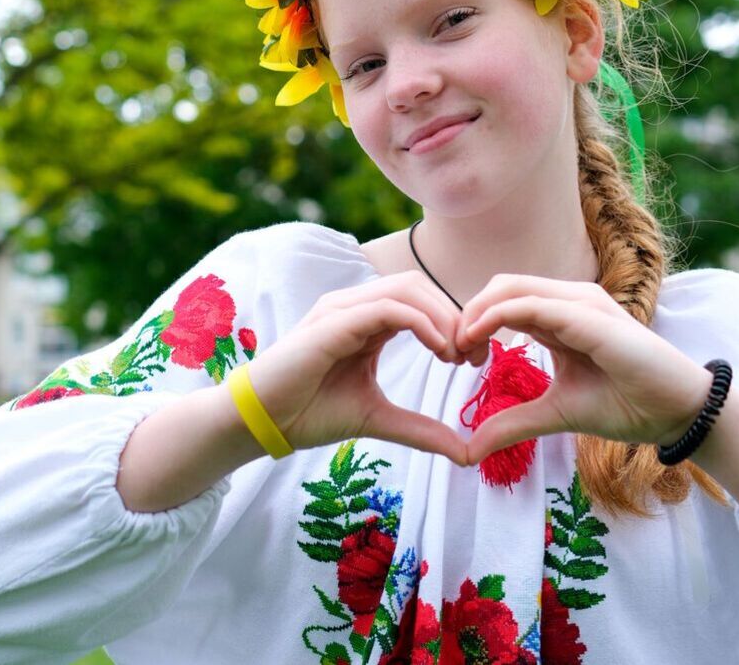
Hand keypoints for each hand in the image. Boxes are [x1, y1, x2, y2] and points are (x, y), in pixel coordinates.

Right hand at [240, 270, 470, 464]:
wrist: (263, 420)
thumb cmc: (309, 413)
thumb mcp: (378, 419)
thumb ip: (419, 429)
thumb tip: (464, 453)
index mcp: (366, 321)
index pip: (421, 300)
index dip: (454, 322)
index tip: (474, 360)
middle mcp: (355, 306)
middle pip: (419, 286)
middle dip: (454, 314)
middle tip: (474, 355)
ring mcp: (343, 309)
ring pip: (407, 288)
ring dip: (442, 315)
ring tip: (457, 354)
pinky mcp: (334, 321)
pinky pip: (389, 307)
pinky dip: (422, 322)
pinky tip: (439, 349)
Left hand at [452, 275, 713, 463]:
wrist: (677, 411)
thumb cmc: (626, 405)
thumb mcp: (555, 413)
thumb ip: (513, 422)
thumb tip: (468, 448)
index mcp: (559, 316)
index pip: (503, 301)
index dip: (472, 323)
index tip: (457, 359)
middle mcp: (568, 300)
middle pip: (500, 286)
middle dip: (467, 313)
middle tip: (453, 353)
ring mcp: (580, 302)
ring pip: (510, 287)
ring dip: (475, 313)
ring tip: (461, 348)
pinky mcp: (588, 315)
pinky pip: (531, 304)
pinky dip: (496, 316)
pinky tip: (478, 340)